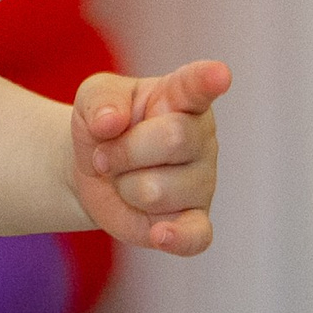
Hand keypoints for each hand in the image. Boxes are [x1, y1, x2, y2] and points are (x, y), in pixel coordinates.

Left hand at [69, 59, 230, 254]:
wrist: (93, 170)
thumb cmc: (104, 123)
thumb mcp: (93, 97)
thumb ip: (102, 101)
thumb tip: (111, 123)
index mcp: (180, 98)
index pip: (197, 86)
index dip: (208, 80)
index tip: (219, 74)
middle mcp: (200, 138)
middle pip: (172, 139)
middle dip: (123, 150)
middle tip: (107, 154)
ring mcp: (202, 182)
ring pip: (159, 189)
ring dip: (124, 185)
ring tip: (124, 178)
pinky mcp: (192, 221)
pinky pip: (195, 236)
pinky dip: (176, 238)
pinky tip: (160, 234)